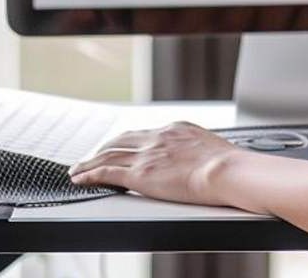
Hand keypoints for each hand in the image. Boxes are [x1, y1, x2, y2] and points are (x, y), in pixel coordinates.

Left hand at [68, 121, 243, 204]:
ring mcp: (147, 155)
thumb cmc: (229, 165)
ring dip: (89, 162)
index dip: (127, 141)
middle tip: (94, 155)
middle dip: (104, 148)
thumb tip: (204, 160)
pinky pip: (106, 173)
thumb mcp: (212, 148)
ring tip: (78, 169)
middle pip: (121, 140)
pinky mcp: (140, 175)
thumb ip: (198, 150)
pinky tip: (80, 178)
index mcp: (176, 129)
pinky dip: (89, 174)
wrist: (227, 170)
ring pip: (108, 155)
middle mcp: (157, 138)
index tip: (120, 146)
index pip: (144, 134)